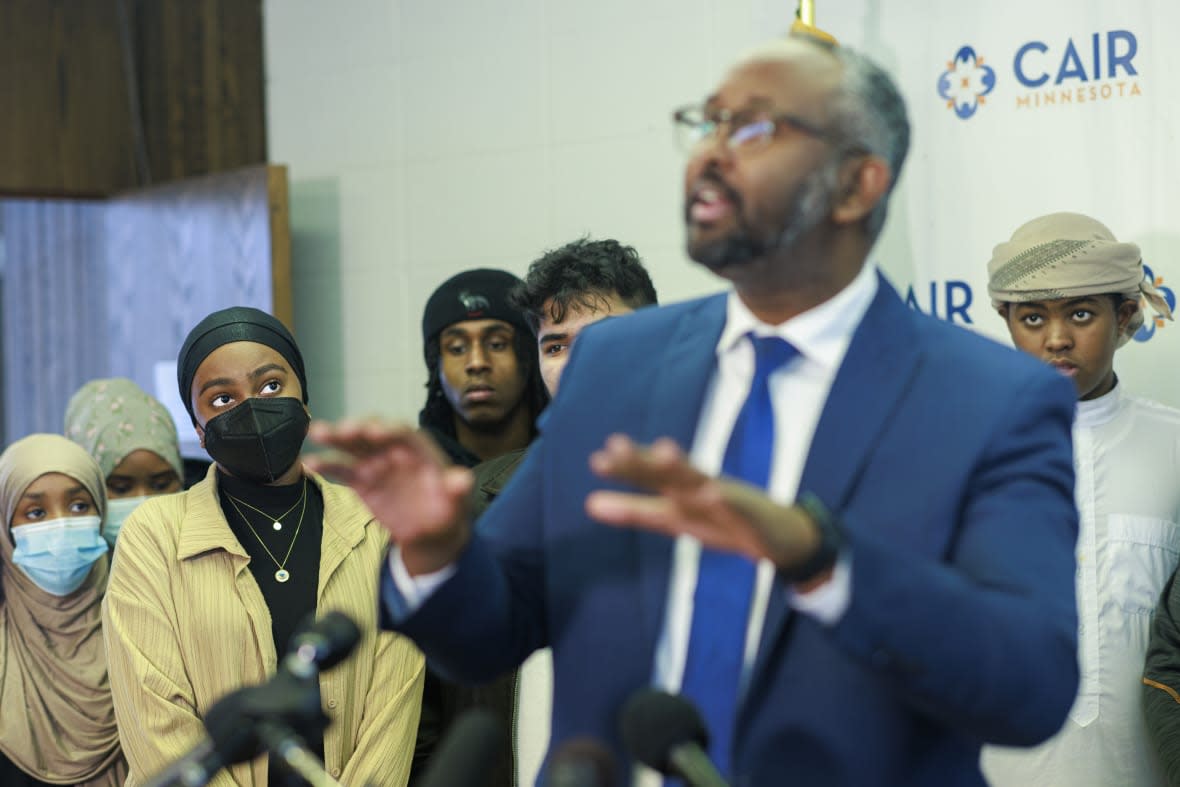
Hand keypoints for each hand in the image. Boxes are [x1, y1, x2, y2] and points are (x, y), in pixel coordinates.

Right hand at [305, 419, 472, 574]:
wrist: (432, 533)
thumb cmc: (448, 513)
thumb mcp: (457, 505)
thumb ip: (458, 491)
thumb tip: (462, 479)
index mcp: (422, 452)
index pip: (405, 435)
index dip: (390, 431)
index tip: (376, 432)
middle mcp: (396, 451)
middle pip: (375, 433)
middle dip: (360, 429)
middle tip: (344, 430)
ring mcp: (378, 464)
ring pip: (355, 446)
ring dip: (336, 437)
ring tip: (316, 432)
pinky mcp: (363, 480)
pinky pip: (343, 469)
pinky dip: (327, 465)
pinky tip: (310, 462)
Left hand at [585, 435, 825, 582]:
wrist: (779, 538)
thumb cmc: (721, 523)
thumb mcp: (672, 520)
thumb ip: (634, 510)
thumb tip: (588, 503)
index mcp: (680, 491)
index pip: (649, 476)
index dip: (626, 468)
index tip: (598, 460)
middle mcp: (700, 487)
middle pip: (668, 472)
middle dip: (644, 462)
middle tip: (616, 447)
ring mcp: (727, 498)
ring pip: (701, 480)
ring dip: (682, 466)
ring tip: (663, 452)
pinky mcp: (752, 514)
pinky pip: (738, 506)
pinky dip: (726, 499)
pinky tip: (713, 492)